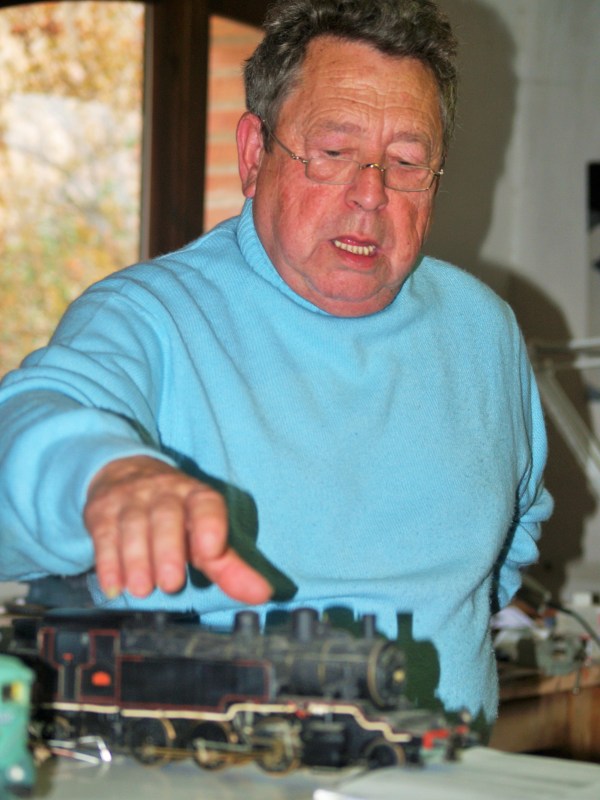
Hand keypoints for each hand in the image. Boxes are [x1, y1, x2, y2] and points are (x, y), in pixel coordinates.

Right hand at [84, 455, 272, 603]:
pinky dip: (108, 562)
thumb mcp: (202, 534)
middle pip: (166, 516)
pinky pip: (104, 534)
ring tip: (143, 589)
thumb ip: (229, 566)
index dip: (210, 525)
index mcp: (196, 496)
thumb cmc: (174, 514)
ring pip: (133, 525)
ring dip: (137, 560)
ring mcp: (131, 498)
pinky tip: (115, 585)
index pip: (206, 503)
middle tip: (170, 583)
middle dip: (168, 550)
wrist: (122, 474)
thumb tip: (262, 595)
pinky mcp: (102, 510)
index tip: (211, 552)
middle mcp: (164, 492)